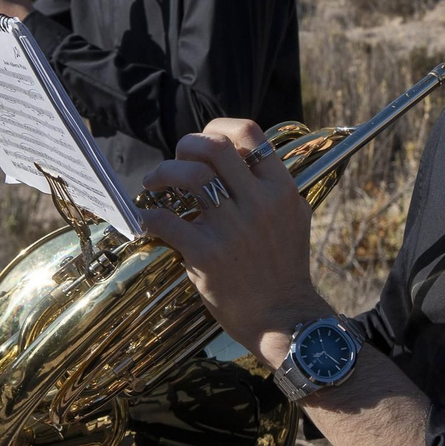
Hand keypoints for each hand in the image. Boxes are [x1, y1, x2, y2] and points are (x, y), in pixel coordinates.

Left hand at [138, 119, 330, 365]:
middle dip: (186, 145)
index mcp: (280, 189)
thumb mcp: (295, 217)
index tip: (204, 140)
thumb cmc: (286, 267)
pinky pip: (167, 221)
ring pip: (189, 176)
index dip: (219, 128)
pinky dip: (150, 216)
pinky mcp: (207, 255)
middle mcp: (258, 203)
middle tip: (175, 159)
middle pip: (214, 147)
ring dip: (163, 173)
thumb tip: (246, 159)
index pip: (250, 133)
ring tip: (154, 183)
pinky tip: (148, 221)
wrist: (283, 317)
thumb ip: (275, 186)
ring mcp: (232, 228)